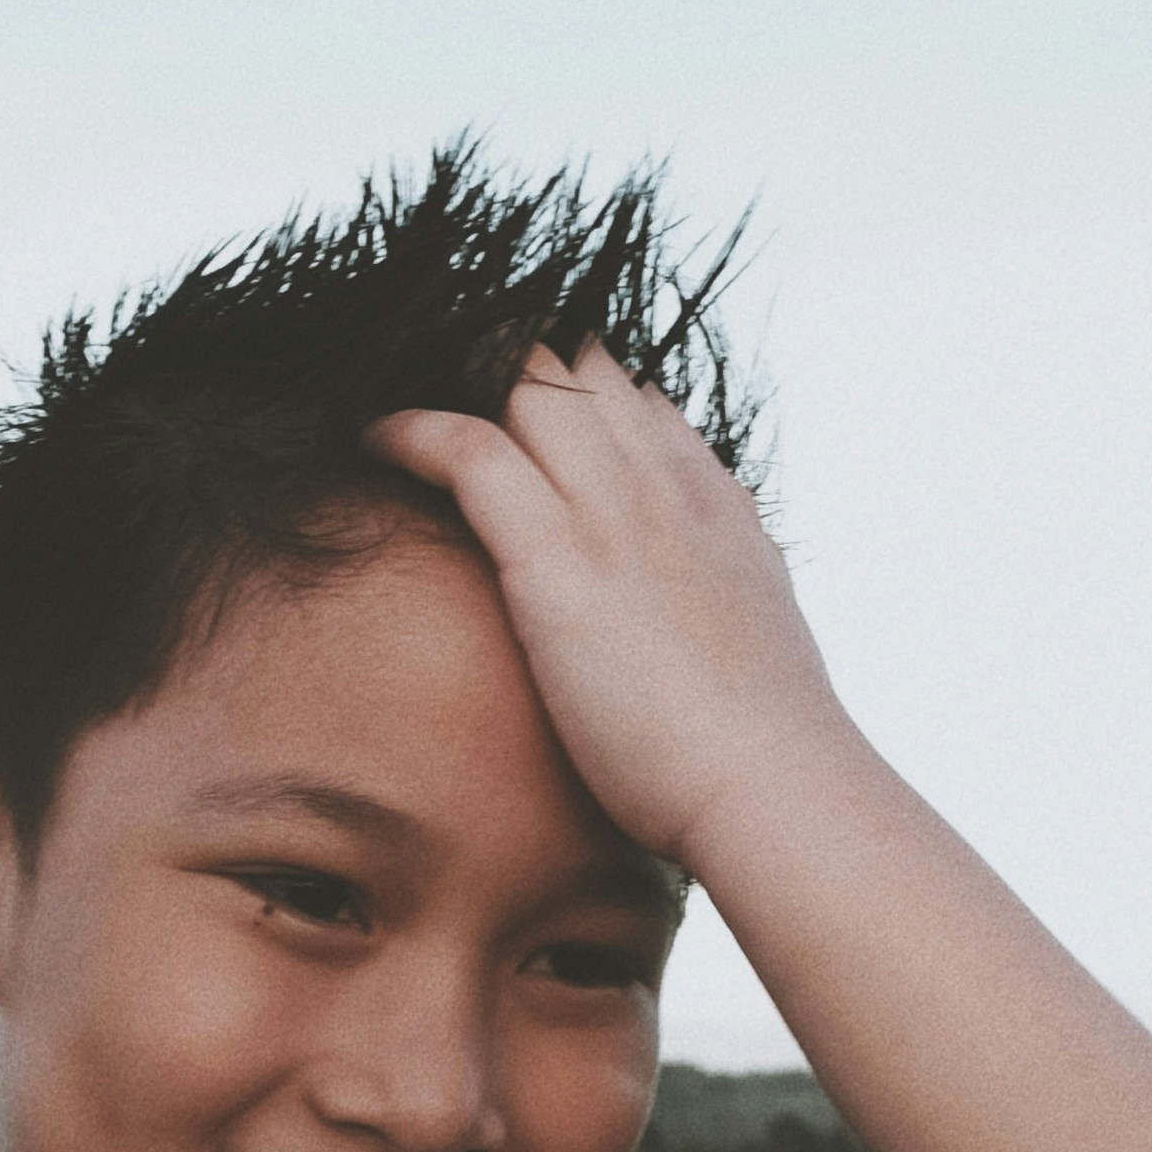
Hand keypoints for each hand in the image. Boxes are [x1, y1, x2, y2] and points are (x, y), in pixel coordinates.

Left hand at [363, 344, 872, 869]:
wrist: (774, 785)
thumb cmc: (764, 746)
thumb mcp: (756, 631)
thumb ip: (720, 581)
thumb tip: (701, 575)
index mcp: (711, 503)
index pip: (634, 400)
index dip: (571, 394)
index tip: (516, 416)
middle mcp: (662, 484)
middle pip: (573, 367)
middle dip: (502, 365)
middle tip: (435, 397)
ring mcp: (612, 511)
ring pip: (522, 381)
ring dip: (454, 381)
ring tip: (397, 405)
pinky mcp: (556, 555)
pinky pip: (467, 448)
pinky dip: (412, 429)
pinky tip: (376, 439)